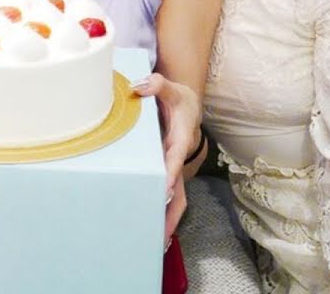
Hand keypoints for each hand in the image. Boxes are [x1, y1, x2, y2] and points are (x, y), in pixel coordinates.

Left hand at [133, 73, 201, 243]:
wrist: (189, 107)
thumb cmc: (180, 100)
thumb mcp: (172, 88)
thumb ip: (157, 85)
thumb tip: (139, 85)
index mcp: (180, 139)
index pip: (174, 158)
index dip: (170, 174)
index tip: (165, 190)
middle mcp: (179, 158)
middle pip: (178, 190)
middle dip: (170, 213)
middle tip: (160, 235)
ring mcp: (174, 168)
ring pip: (175, 199)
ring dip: (168, 219)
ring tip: (158, 243)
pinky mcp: (167, 171)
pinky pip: (167, 195)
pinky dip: (163, 211)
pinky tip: (152, 228)